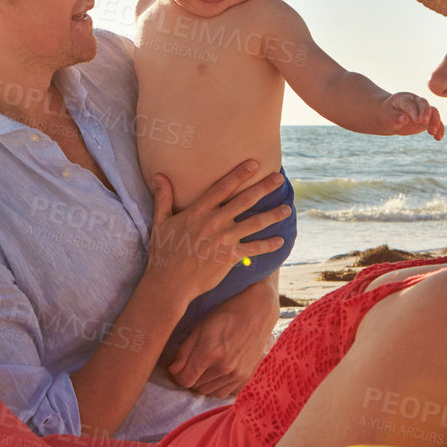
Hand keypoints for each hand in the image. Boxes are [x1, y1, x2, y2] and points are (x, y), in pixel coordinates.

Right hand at [147, 163, 288, 300]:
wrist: (169, 283)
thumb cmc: (163, 252)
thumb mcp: (160, 222)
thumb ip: (163, 198)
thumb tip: (159, 175)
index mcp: (199, 211)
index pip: (223, 187)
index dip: (240, 174)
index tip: (255, 164)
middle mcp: (215, 221)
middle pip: (245, 200)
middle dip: (264, 187)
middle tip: (279, 178)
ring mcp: (224, 239)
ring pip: (255, 223)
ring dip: (273, 215)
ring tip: (287, 209)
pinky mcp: (230, 256)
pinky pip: (254, 248)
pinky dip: (269, 245)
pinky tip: (280, 241)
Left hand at [168, 276, 276, 395]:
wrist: (257, 312)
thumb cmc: (225, 315)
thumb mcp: (199, 328)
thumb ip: (184, 351)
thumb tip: (173, 370)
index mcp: (210, 353)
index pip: (185, 380)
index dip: (176, 375)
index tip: (176, 369)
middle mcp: (224, 368)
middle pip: (196, 387)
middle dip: (189, 377)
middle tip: (189, 365)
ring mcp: (237, 374)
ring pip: (209, 392)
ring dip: (202, 383)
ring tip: (203, 367)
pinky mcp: (246, 377)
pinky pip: (224, 392)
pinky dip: (216, 386)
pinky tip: (215, 372)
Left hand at [382, 91, 444, 140]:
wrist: (391, 115)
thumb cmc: (388, 114)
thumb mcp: (387, 116)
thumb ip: (394, 118)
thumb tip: (404, 119)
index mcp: (404, 98)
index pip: (410, 103)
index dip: (414, 111)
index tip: (416, 120)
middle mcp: (416, 101)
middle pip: (424, 104)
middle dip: (426, 113)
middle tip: (424, 123)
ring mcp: (424, 110)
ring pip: (434, 112)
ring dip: (435, 122)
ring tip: (432, 133)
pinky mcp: (429, 119)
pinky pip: (437, 122)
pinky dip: (439, 129)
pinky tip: (438, 138)